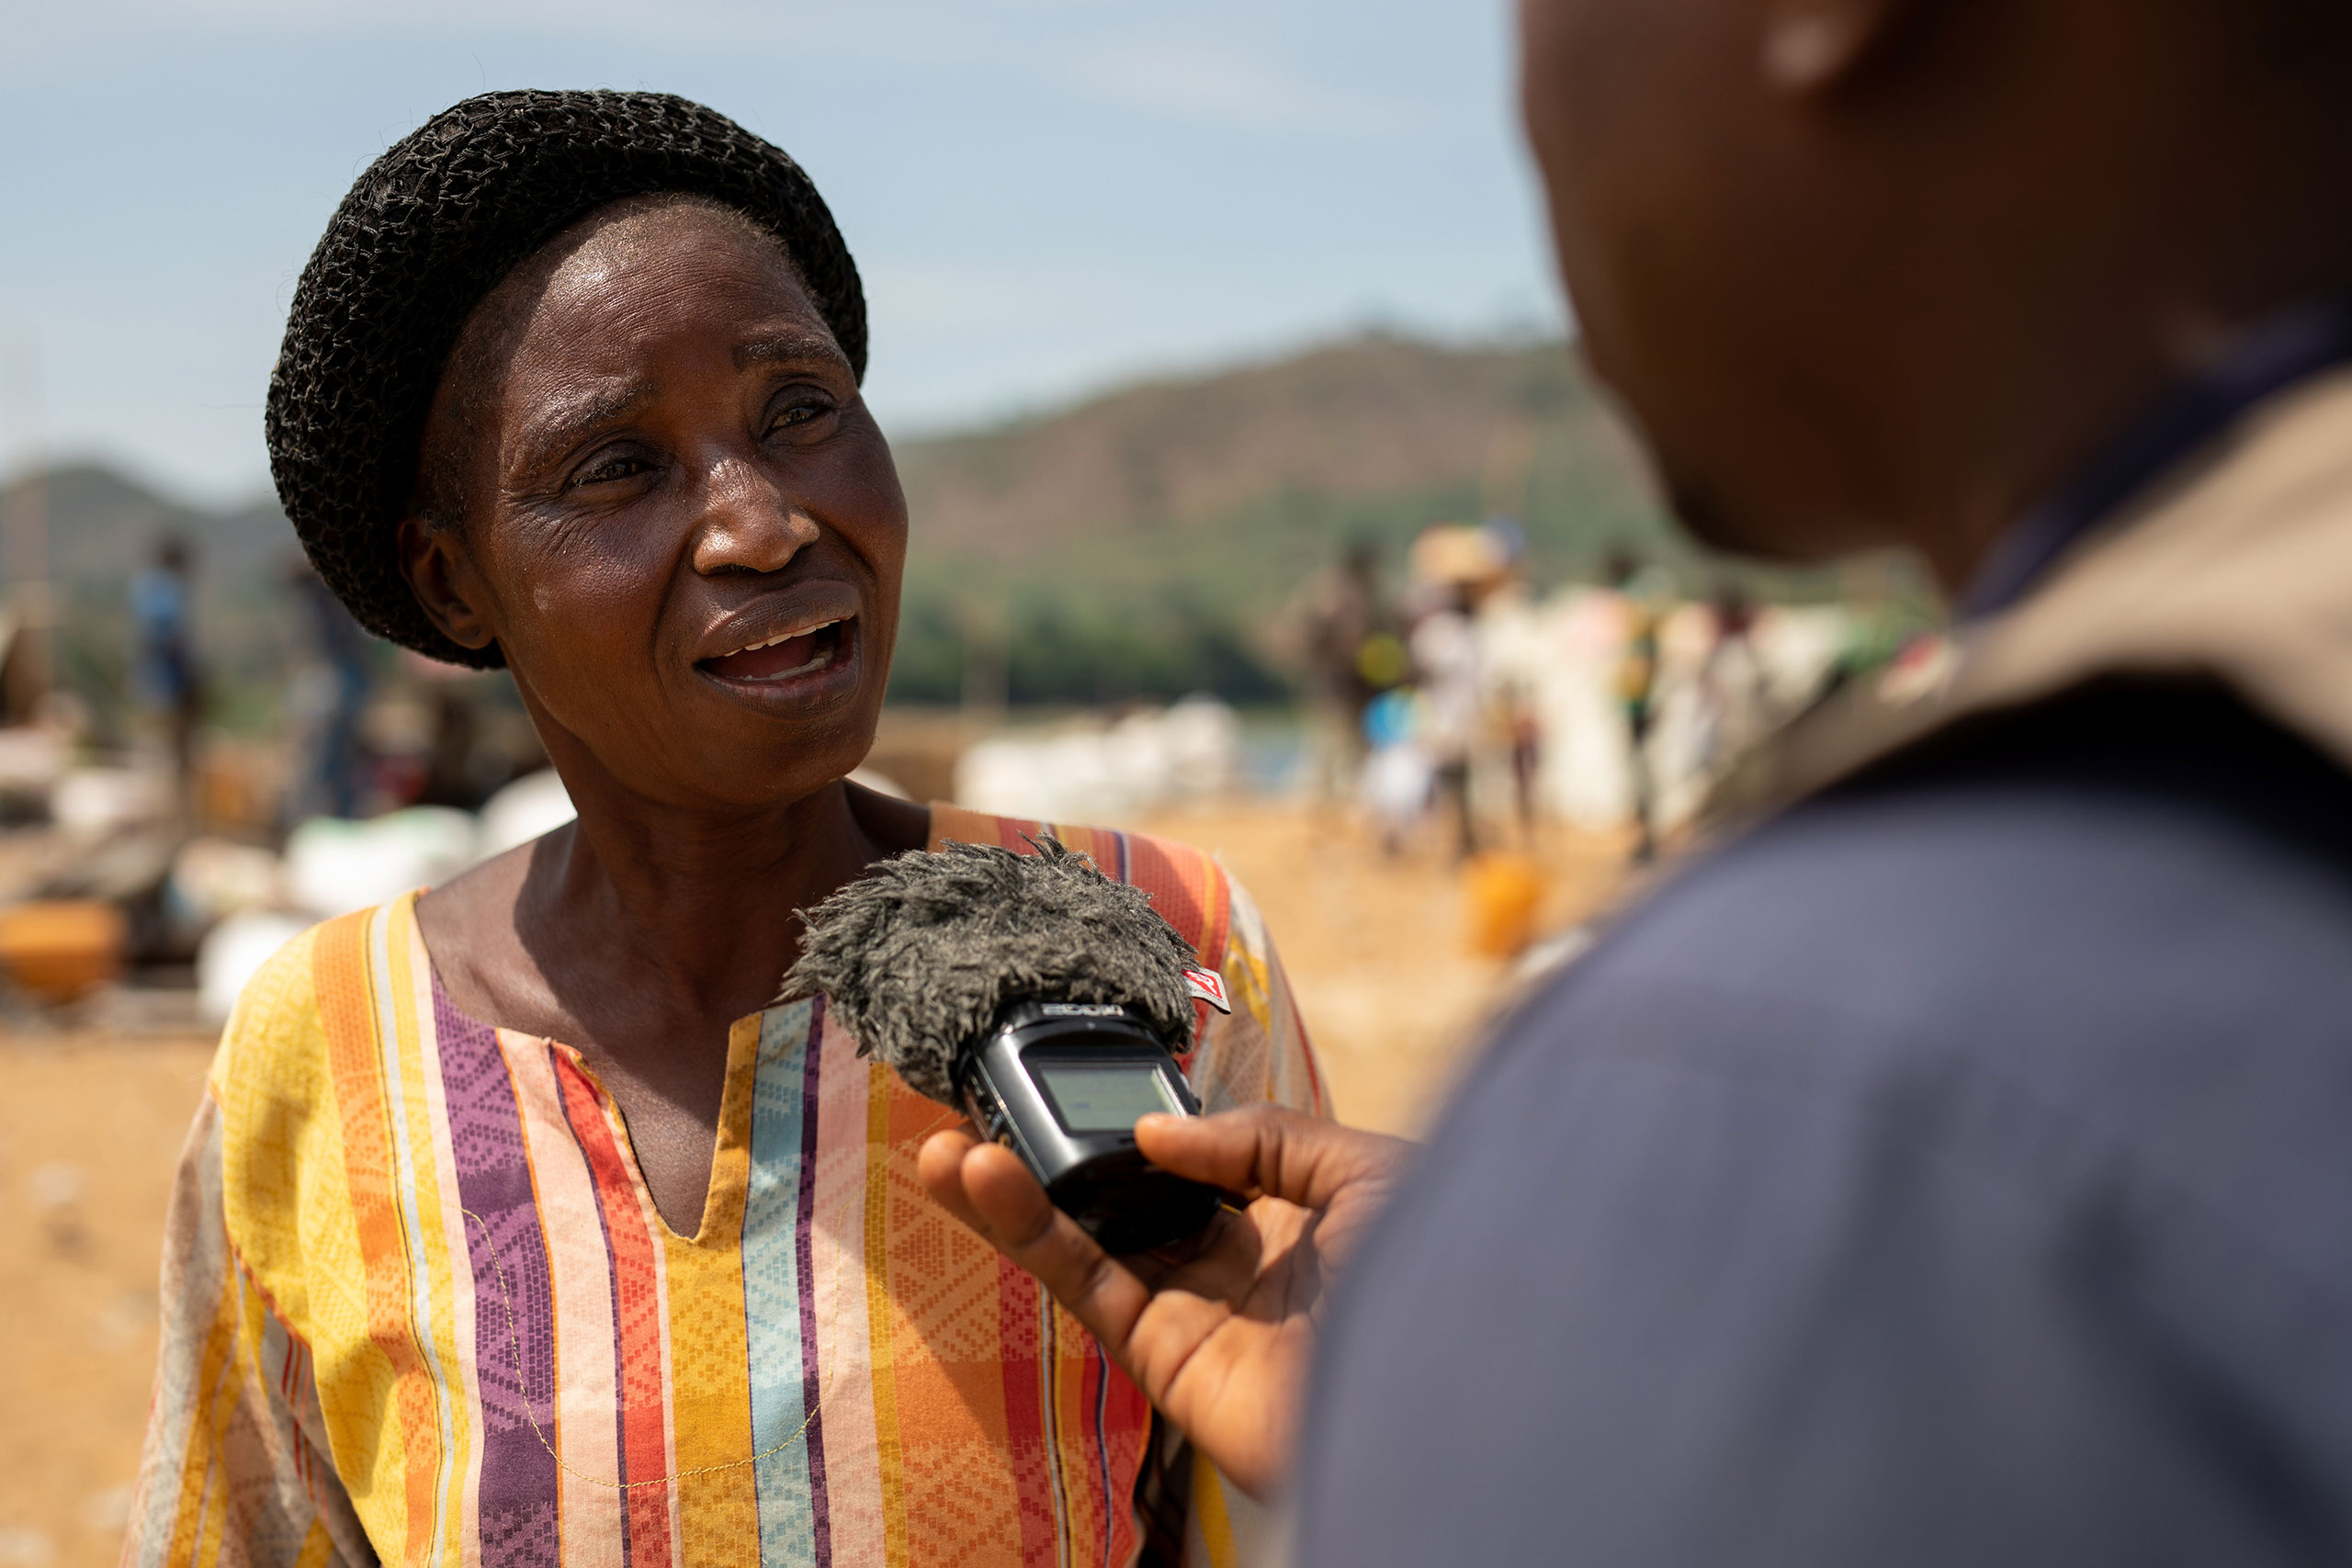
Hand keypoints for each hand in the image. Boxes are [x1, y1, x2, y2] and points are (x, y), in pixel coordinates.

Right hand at [918, 1106, 1411, 1499]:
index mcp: (1296, 1214)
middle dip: (1053, 1157)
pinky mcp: (1163, 1358)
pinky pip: (1083, 1283)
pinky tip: (983, 1178)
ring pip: (1083, 1240)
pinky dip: (1027, 1232)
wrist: (1450, 1394)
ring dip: (1011, 1193)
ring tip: (944, 1144)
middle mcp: (1238, 1263)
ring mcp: (1195, 1311)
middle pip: (1122, 1199)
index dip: (1138, 1124)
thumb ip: (1263, 1137)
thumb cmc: (1436, 1276)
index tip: (1086, 1080)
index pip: (1198, 1159)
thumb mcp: (1366, 1170)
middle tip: (985, 1107)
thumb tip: (1156, 1135)